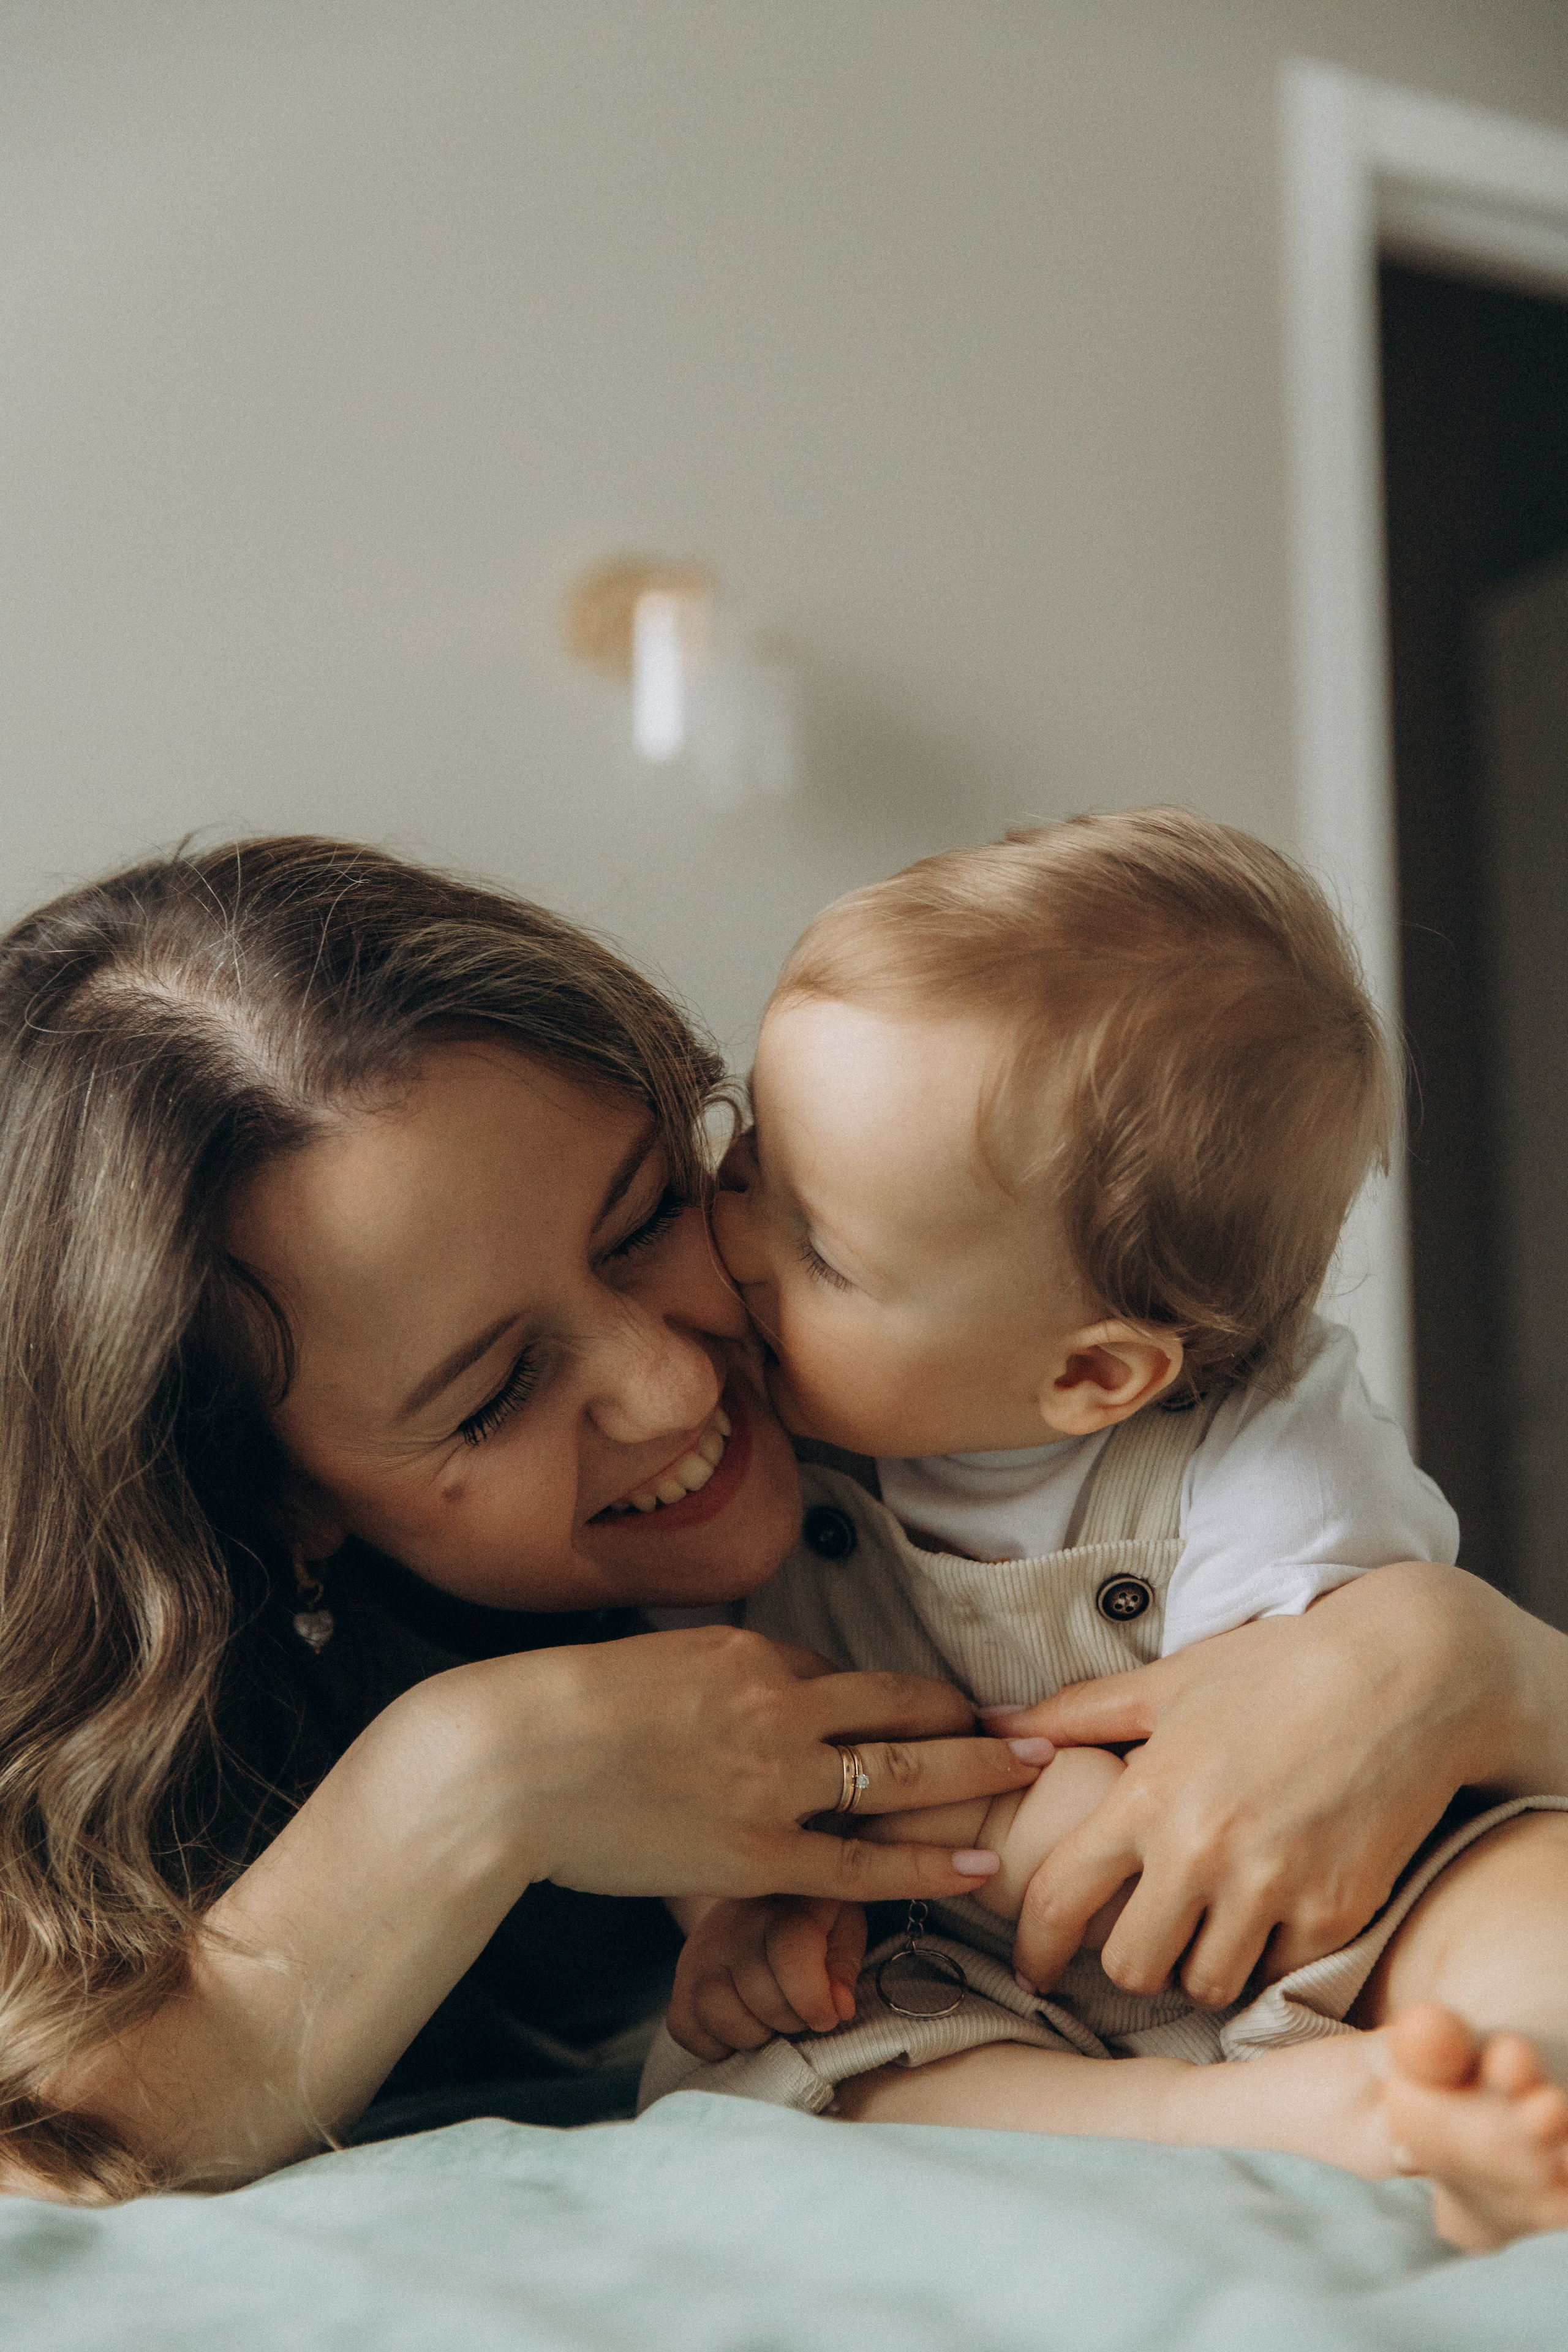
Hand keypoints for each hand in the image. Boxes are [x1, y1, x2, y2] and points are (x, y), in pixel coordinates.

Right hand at [449, 1624, 1033, 1904]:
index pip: (832, 1674)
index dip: (881, 1698)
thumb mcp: (649, 1667)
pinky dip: (926, 1864)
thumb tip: (745, 1697)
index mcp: (747, 1654)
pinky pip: (861, 1864)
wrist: (506, 1765)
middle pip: (899, 1707)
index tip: (927, 1709)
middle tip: (1032, 1724)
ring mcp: (772, 1782)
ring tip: (1030, 1771)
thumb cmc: (555, 1715)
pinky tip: (976, 1863)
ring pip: (901, 1775)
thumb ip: (711, 1682)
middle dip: (970, 1719)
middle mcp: (778, 1709)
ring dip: (975, 1772)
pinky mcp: (755, 1854)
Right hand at [667, 1896, 865, 2058]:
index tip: (829, 2016)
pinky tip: (740, 2022)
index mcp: (781, 1908)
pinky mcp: (679, 1982)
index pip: (790, 1959)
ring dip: (755, 2034)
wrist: (755, 1896)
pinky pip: (688, 2031)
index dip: (814, 2001)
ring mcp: (698, 1955)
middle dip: (792, 2020)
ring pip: (721, 2018)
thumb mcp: (842, 1927)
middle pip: (762, 2000)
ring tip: (769, 2016)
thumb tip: (839, 2008)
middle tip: (799, 2008)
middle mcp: (732, 1928)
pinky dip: (716, 2043)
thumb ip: (843, 1965)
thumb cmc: (809, 1919)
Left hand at [985, 1566, 1514, 2006]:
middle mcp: (1201, 1851)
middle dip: (1133, 1960)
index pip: (1059, 1900)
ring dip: (1203, 1964)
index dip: (1035, 1950)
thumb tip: (997, 1724)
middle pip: (1132, 1966)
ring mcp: (1272, 1887)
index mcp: (1147, 1797)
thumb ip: (1079, 1712)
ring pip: (1207, 1983)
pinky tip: (1280, 1909)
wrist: (1405, 1676)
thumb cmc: (1280, 1669)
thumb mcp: (1172, 1682)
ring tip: (1217, 1921)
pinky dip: (1273, 1953)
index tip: (1034, 1971)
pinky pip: (1281, 1972)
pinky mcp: (1336, 1912)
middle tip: (1151, 1933)